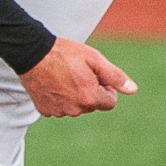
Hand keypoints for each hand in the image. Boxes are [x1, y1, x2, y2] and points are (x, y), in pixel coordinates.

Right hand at [20, 38, 136, 117]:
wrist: (32, 54)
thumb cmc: (64, 54)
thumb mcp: (94, 59)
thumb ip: (115, 76)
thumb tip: (132, 90)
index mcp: (90, 97)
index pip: (110, 102)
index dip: (106, 88)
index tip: (96, 76)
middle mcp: (75, 109)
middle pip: (92, 105)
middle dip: (90, 92)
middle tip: (78, 73)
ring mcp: (59, 111)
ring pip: (75, 107)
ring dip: (74, 96)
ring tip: (63, 77)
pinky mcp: (45, 111)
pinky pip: (59, 108)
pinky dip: (59, 99)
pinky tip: (53, 84)